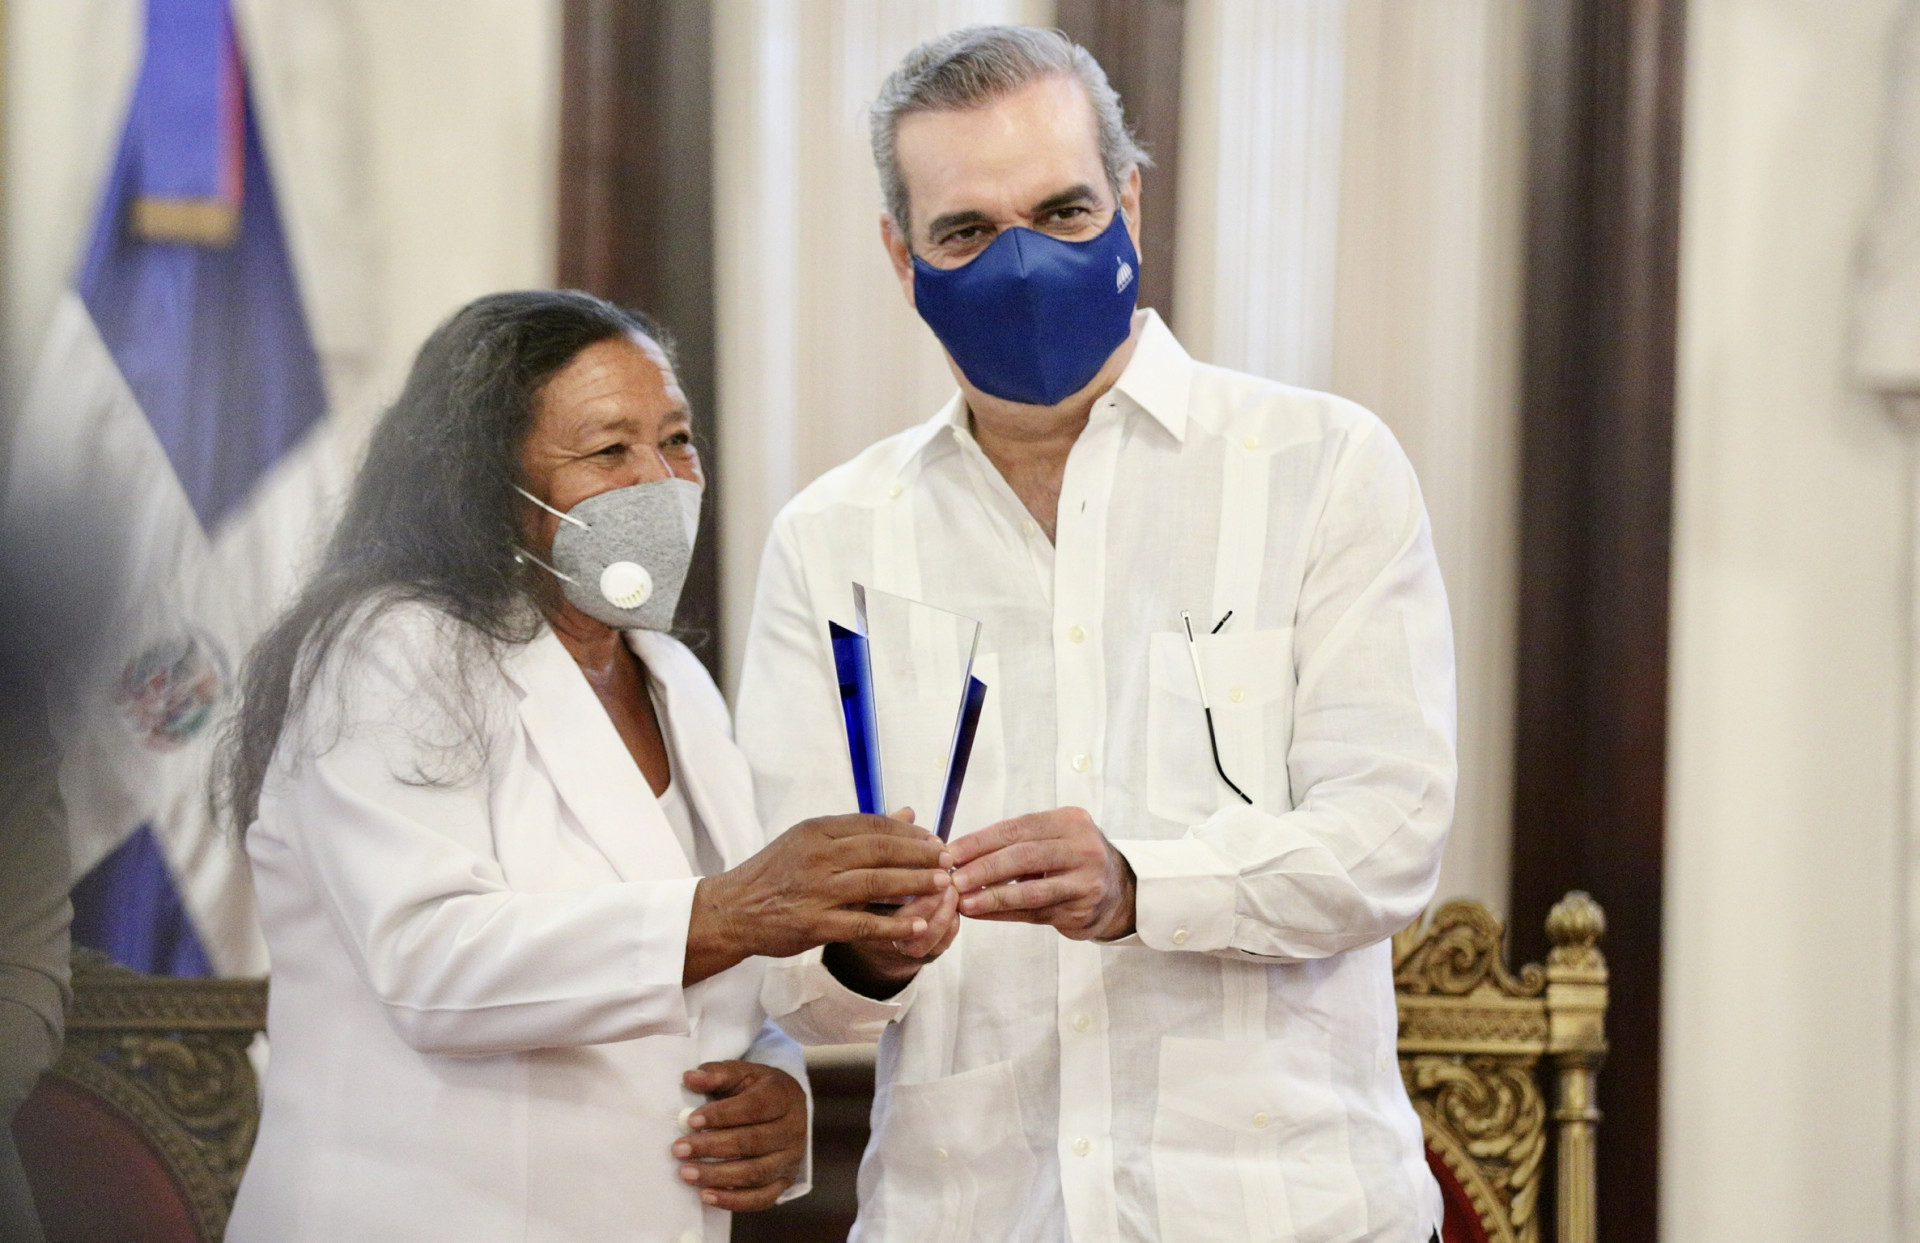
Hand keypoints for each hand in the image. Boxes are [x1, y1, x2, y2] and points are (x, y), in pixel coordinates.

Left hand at [673, 1061, 805, 1210]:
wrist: (784, 1109)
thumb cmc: (756, 1089)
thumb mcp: (741, 1074)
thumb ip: (717, 1074)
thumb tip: (689, 1078)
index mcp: (783, 1096)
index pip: (753, 1108)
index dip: (722, 1115)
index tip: (691, 1121)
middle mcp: (793, 1129)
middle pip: (752, 1142)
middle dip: (712, 1147)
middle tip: (679, 1150)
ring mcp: (791, 1158)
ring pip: (755, 1173)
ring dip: (717, 1175)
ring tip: (686, 1173)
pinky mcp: (785, 1181)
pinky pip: (761, 1199)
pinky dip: (733, 1201)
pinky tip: (705, 1196)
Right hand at [684, 814, 951, 984]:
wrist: (732, 910)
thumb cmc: (775, 874)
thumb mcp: (810, 842)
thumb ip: (858, 830)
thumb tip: (907, 813)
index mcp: (816, 831)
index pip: (872, 825)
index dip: (909, 832)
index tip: (935, 839)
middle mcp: (817, 856)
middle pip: (879, 850)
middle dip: (919, 854)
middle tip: (948, 859)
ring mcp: (815, 890)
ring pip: (876, 882)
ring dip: (914, 883)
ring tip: (943, 884)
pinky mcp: (814, 923)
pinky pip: (862, 923)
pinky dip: (893, 924)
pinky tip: (919, 925)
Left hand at [949, 807, 1135, 940]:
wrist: (1117, 890)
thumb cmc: (1069, 860)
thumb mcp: (1050, 840)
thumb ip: (1012, 844)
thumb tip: (957, 854)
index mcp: (1069, 821)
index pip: (1017, 828)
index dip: (980, 841)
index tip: (950, 853)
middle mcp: (1082, 847)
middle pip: (1024, 856)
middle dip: (984, 868)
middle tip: (953, 879)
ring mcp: (1086, 880)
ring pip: (1032, 890)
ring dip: (993, 897)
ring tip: (964, 902)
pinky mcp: (1083, 909)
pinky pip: (1036, 913)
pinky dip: (1005, 913)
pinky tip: (982, 914)